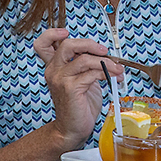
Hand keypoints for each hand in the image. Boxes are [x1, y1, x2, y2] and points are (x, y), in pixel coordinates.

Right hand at [33, 28, 124, 149]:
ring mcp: (61, 79)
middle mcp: (54, 71)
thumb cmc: (78, 105)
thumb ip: (85, 65)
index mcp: (54, 67)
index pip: (43, 44)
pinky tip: (113, 77)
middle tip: (103, 51)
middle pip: (67, 44)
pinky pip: (92, 73)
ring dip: (106, 62)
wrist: (73, 128)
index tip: (65, 32)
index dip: (52, 34)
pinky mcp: (70, 88)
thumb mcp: (82, 79)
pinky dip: (107, 73)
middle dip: (89, 44)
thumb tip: (103, 53)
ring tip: (116, 68)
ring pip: (84, 59)